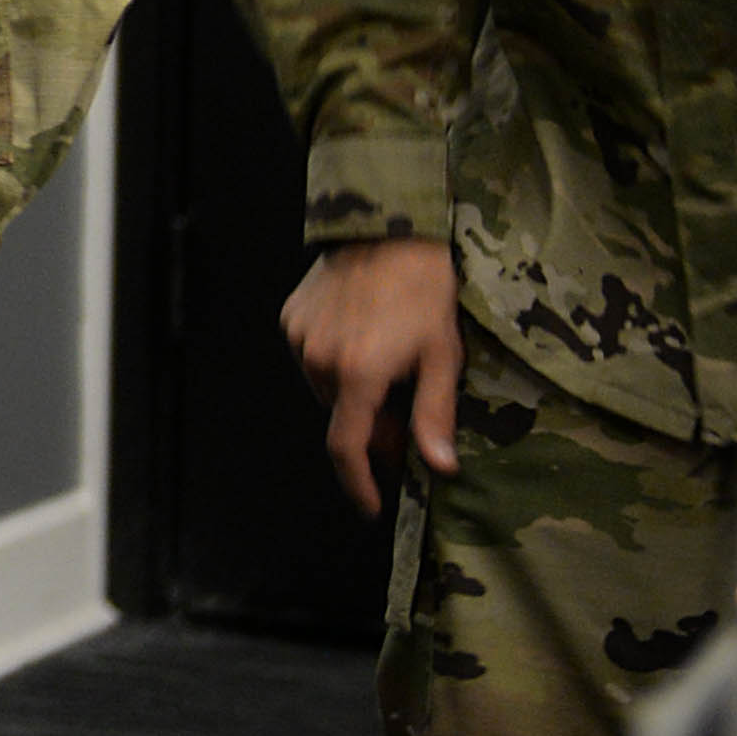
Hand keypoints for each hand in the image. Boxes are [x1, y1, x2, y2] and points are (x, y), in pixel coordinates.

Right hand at [279, 236, 462, 515]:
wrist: (389, 228)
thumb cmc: (426, 291)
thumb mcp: (443, 355)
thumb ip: (434, 415)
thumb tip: (439, 468)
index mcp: (358, 373)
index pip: (347, 447)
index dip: (359, 483)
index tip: (372, 507)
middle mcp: (319, 360)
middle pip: (341, 417)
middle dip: (372, 429)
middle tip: (404, 420)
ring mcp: (300, 336)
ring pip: (326, 390)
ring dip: (353, 396)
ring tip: (387, 372)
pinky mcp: (292, 317)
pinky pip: (312, 358)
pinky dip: (336, 365)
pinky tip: (363, 342)